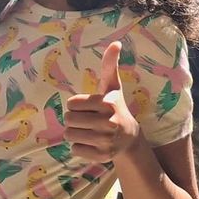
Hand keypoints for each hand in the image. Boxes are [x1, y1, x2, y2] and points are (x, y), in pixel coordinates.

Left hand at [65, 42, 141, 161]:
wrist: (129, 138)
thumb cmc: (115, 107)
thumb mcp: (112, 86)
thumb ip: (110, 64)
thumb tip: (116, 42)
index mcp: (107, 103)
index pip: (71, 104)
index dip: (76, 105)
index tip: (88, 107)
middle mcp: (108, 122)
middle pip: (68, 120)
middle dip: (73, 120)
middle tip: (86, 120)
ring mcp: (106, 141)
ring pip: (69, 135)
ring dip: (74, 133)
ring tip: (88, 131)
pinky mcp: (102, 156)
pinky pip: (75, 149)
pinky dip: (79, 147)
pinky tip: (92, 143)